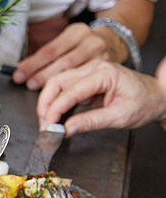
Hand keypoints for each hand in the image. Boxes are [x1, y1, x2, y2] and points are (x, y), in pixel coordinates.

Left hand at [13, 22, 122, 90]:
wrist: (115, 42)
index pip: (50, 50)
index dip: (33, 64)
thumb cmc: (83, 45)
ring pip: (76, 73)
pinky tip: (60, 97)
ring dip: (56, 85)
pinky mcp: (109, 69)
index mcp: (77, 32)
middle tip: (29, 85)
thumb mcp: (67, 42)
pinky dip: (71, 89)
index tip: (19, 74)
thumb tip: (21, 69)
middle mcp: (91, 42)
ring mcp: (102, 56)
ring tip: (42, 95)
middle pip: (63, 61)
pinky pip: (86, 81)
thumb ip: (47, 56)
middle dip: (43, 75)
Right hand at [36, 60, 165, 134]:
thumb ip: (91, 122)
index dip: (56, 108)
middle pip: (58, 81)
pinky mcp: (86, 81)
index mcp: (105, 73)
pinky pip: (64, 89)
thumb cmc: (145, 103)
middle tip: (43, 124)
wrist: (157, 97)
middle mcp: (94, 68)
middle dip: (46, 104)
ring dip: (48, 103)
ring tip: (47, 122)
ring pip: (57, 83)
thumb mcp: (120, 117)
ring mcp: (89, 73)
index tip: (48, 125)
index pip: (71, 90)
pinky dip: (56, 102)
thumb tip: (66, 129)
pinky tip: (54, 115)